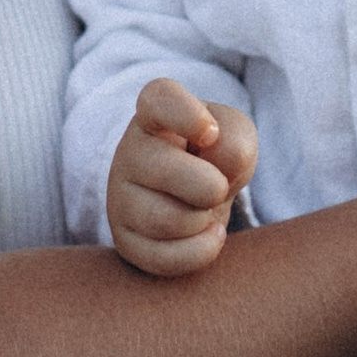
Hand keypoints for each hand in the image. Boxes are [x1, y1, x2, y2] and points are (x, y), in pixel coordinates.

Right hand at [108, 77, 260, 278]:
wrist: (198, 196)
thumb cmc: (215, 156)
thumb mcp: (235, 136)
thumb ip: (235, 141)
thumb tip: (216, 172)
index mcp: (153, 114)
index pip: (158, 99)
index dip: (187, 115)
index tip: (210, 132)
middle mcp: (129, 153)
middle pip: (165, 170)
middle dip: (209, 185)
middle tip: (217, 186)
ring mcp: (121, 199)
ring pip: (167, 219)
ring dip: (203, 219)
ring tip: (206, 210)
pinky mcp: (126, 242)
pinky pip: (165, 257)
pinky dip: (201, 250)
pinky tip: (207, 234)